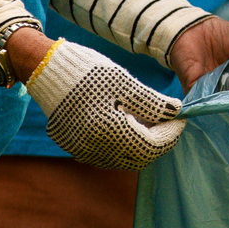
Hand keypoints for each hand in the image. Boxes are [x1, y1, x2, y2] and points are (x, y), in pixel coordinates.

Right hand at [25, 40, 184, 170]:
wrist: (47, 69)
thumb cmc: (89, 72)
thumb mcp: (126, 83)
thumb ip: (154, 103)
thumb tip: (177, 112)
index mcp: (109, 132)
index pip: (152, 145)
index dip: (171, 133)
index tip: (181, 117)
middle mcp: (94, 149)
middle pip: (139, 156)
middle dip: (158, 140)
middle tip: (168, 119)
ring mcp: (82, 151)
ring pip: (124, 158)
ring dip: (141, 143)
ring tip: (150, 119)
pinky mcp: (75, 147)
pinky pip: (107, 153)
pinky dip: (123, 143)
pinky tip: (128, 122)